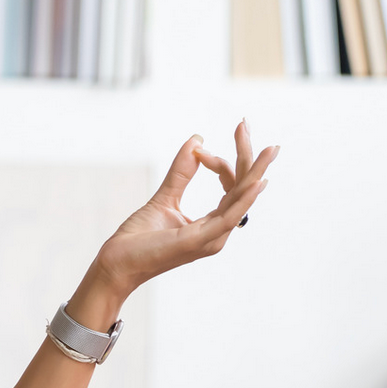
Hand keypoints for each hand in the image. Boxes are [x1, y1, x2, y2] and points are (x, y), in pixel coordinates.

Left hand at [86, 119, 277, 303]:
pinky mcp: (199, 241)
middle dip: (248, 156)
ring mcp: (211, 238)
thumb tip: (197, 141)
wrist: (117, 263)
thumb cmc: (139, 239)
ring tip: (269, 149)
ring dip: (255, 172)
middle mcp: (218, 232)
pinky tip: (255, 182)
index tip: (198, 147)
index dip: (218, 162)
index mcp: (212, 224)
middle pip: (242, 188)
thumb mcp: (164, 198)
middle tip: (244, 123)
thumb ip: (181, 173)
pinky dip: (243, 199)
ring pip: (241, 200)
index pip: (231, 186)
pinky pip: (228, 218)